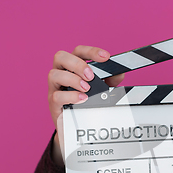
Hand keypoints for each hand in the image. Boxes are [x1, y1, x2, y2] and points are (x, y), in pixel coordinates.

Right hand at [47, 45, 124, 164]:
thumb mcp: (101, 88)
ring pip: (54, 74)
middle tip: (91, 76)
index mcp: (72, 65)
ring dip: (73, 79)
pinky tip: (82, 98)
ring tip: (87, 88)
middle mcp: (61, 72)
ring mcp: (55, 87)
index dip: (91, 51)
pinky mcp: (53, 102)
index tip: (106, 57)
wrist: (75, 122)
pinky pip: (56, 95)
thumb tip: (119, 74)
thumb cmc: (86, 99)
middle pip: (61, 56)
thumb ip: (110, 80)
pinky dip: (71, 96)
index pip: (78, 51)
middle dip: (78, 64)